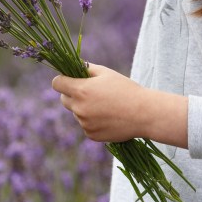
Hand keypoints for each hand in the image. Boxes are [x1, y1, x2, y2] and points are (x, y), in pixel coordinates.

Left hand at [51, 64, 187, 146]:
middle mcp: (79, 108)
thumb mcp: (106, 73)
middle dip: (72, 95)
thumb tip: (75, 66)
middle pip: (64, 100)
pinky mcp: (91, 135)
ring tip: (106, 106)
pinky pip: (86, 125)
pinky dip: (93, 121)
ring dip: (85, 109)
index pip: (57, 84)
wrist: (144, 114)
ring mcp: (84, 123)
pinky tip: (109, 117)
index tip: (68, 80)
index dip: (62, 80)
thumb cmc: (126, 89)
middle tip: (88, 92)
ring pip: (77, 113)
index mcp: (81, 90)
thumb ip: (87, 68)